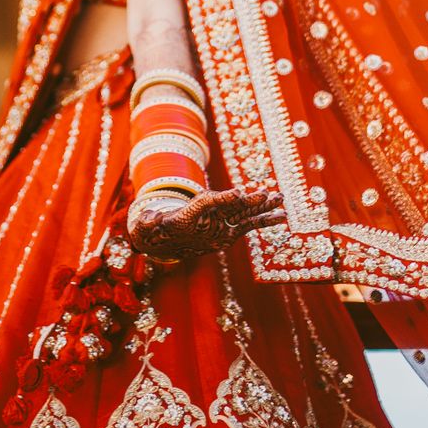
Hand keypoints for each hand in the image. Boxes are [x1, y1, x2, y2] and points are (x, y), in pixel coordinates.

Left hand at [128, 187, 287, 261]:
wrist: (166, 234)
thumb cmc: (156, 229)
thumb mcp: (147, 227)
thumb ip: (147, 223)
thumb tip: (146, 219)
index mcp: (193, 209)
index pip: (209, 201)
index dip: (223, 198)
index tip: (238, 194)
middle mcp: (211, 212)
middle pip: (233, 204)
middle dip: (250, 200)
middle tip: (266, 193)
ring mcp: (222, 221)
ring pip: (246, 213)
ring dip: (263, 207)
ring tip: (280, 199)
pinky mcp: (229, 231)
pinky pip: (250, 225)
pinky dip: (264, 221)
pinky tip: (281, 217)